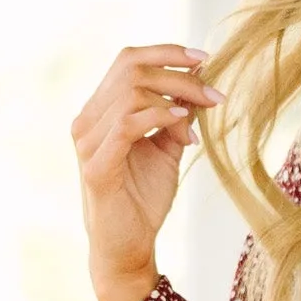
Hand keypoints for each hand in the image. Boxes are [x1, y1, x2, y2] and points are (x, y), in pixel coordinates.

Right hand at [72, 44, 223, 300]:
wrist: (127, 248)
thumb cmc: (143, 201)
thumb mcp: (166, 152)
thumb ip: (176, 120)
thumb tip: (198, 87)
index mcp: (99, 112)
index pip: (128, 61)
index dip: (166, 52)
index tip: (205, 59)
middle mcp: (87, 121)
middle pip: (130, 68)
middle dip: (177, 72)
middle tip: (213, 90)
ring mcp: (88, 142)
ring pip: (130, 92)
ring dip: (176, 93)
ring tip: (206, 107)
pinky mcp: (96, 166)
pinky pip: (127, 125)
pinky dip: (159, 117)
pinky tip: (185, 122)